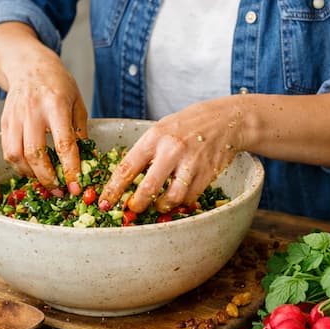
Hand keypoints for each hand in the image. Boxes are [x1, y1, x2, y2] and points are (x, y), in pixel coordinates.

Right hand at [0, 48, 87, 194]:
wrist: (29, 65)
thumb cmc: (58, 84)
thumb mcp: (77, 102)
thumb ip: (79, 131)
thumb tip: (85, 161)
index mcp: (56, 105)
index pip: (63, 144)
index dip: (69, 169)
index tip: (76, 187)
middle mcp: (32, 111)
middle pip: (35, 154)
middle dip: (48, 178)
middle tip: (60, 191)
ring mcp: (15, 117)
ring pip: (16, 156)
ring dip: (31, 175)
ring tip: (46, 181)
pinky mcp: (4, 122)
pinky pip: (8, 151)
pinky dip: (19, 166)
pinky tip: (32, 169)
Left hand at [99, 98, 243, 213]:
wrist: (225, 119)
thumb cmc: (188, 125)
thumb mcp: (162, 129)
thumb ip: (147, 151)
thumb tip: (127, 180)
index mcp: (154, 137)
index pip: (127, 167)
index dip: (113, 189)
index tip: (104, 202)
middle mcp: (171, 149)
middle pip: (148, 188)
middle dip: (136, 204)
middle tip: (132, 209)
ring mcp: (190, 162)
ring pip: (171, 197)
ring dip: (161, 206)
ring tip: (158, 204)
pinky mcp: (207, 172)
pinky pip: (190, 197)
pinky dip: (182, 202)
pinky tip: (178, 197)